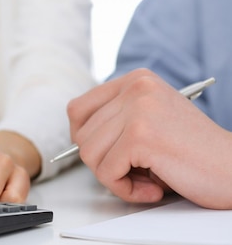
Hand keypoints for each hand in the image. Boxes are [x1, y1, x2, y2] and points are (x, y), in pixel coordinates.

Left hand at [67, 68, 231, 208]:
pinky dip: (126, 189)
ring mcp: (137, 109)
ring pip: (89, 153)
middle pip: (81, 134)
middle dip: (102, 162)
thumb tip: (76, 135)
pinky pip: (106, 172)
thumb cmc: (194, 153)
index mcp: (136, 80)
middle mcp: (135, 87)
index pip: (78, 108)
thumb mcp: (150, 121)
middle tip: (134, 171)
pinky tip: (154, 188)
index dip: (84, 138)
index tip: (105, 154)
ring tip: (147, 179)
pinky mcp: (140, 136)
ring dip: (114, 177)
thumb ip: (117, 119)